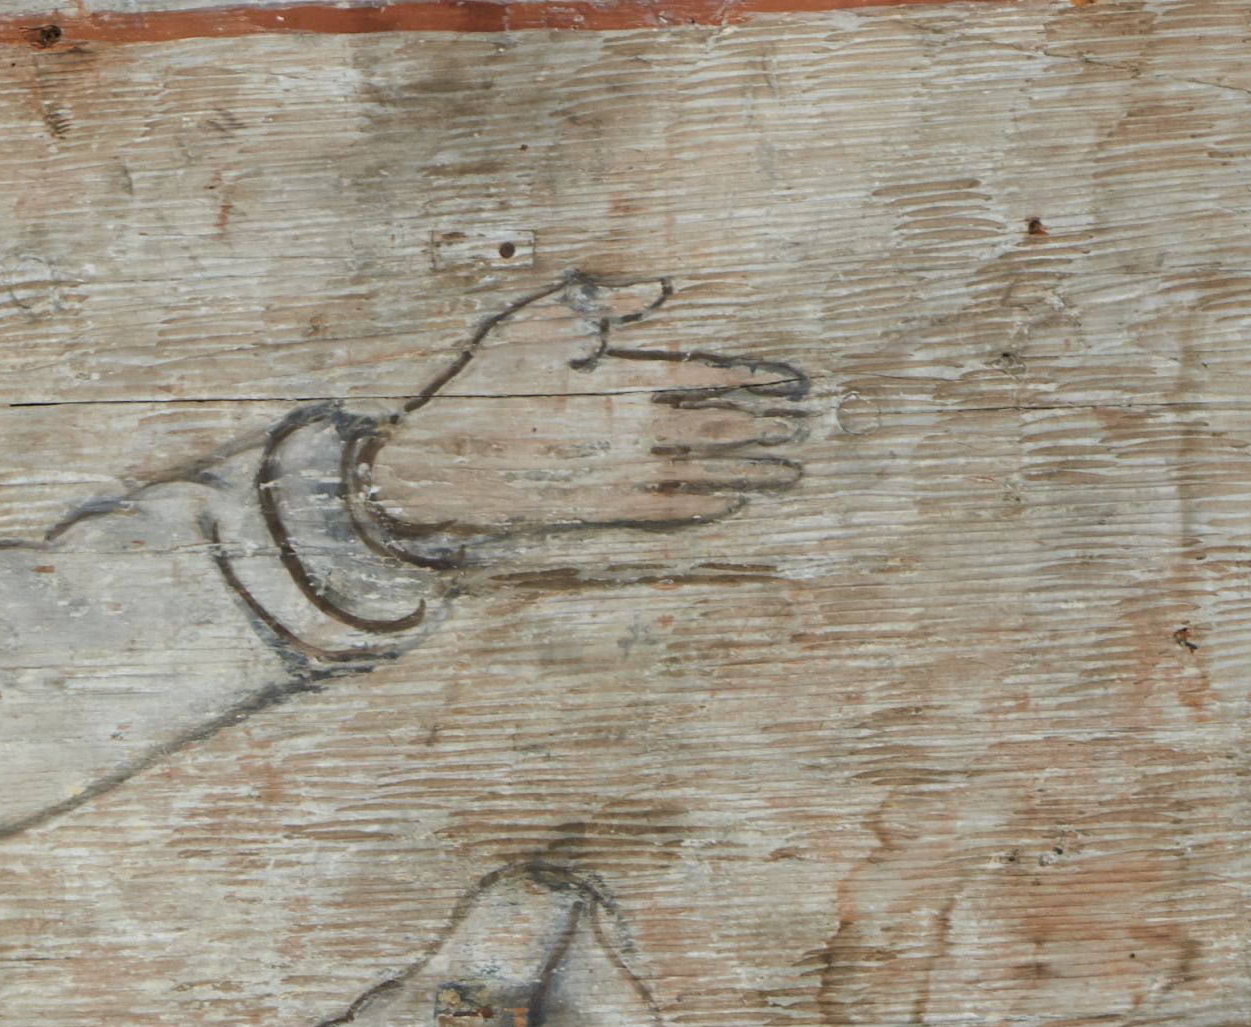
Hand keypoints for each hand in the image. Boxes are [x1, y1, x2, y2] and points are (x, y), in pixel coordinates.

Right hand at [360, 280, 807, 559]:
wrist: (437, 466)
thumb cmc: (481, 385)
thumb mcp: (533, 322)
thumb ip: (602, 306)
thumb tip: (662, 290)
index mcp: (621, 376)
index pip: (710, 375)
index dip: (758, 380)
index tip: (795, 382)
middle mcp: (631, 428)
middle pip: (720, 425)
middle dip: (770, 425)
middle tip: (812, 426)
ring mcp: (618, 475)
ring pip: (703, 471)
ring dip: (751, 470)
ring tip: (791, 470)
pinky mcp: (601, 511)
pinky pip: (667, 512)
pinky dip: (704, 507)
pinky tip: (731, 504)